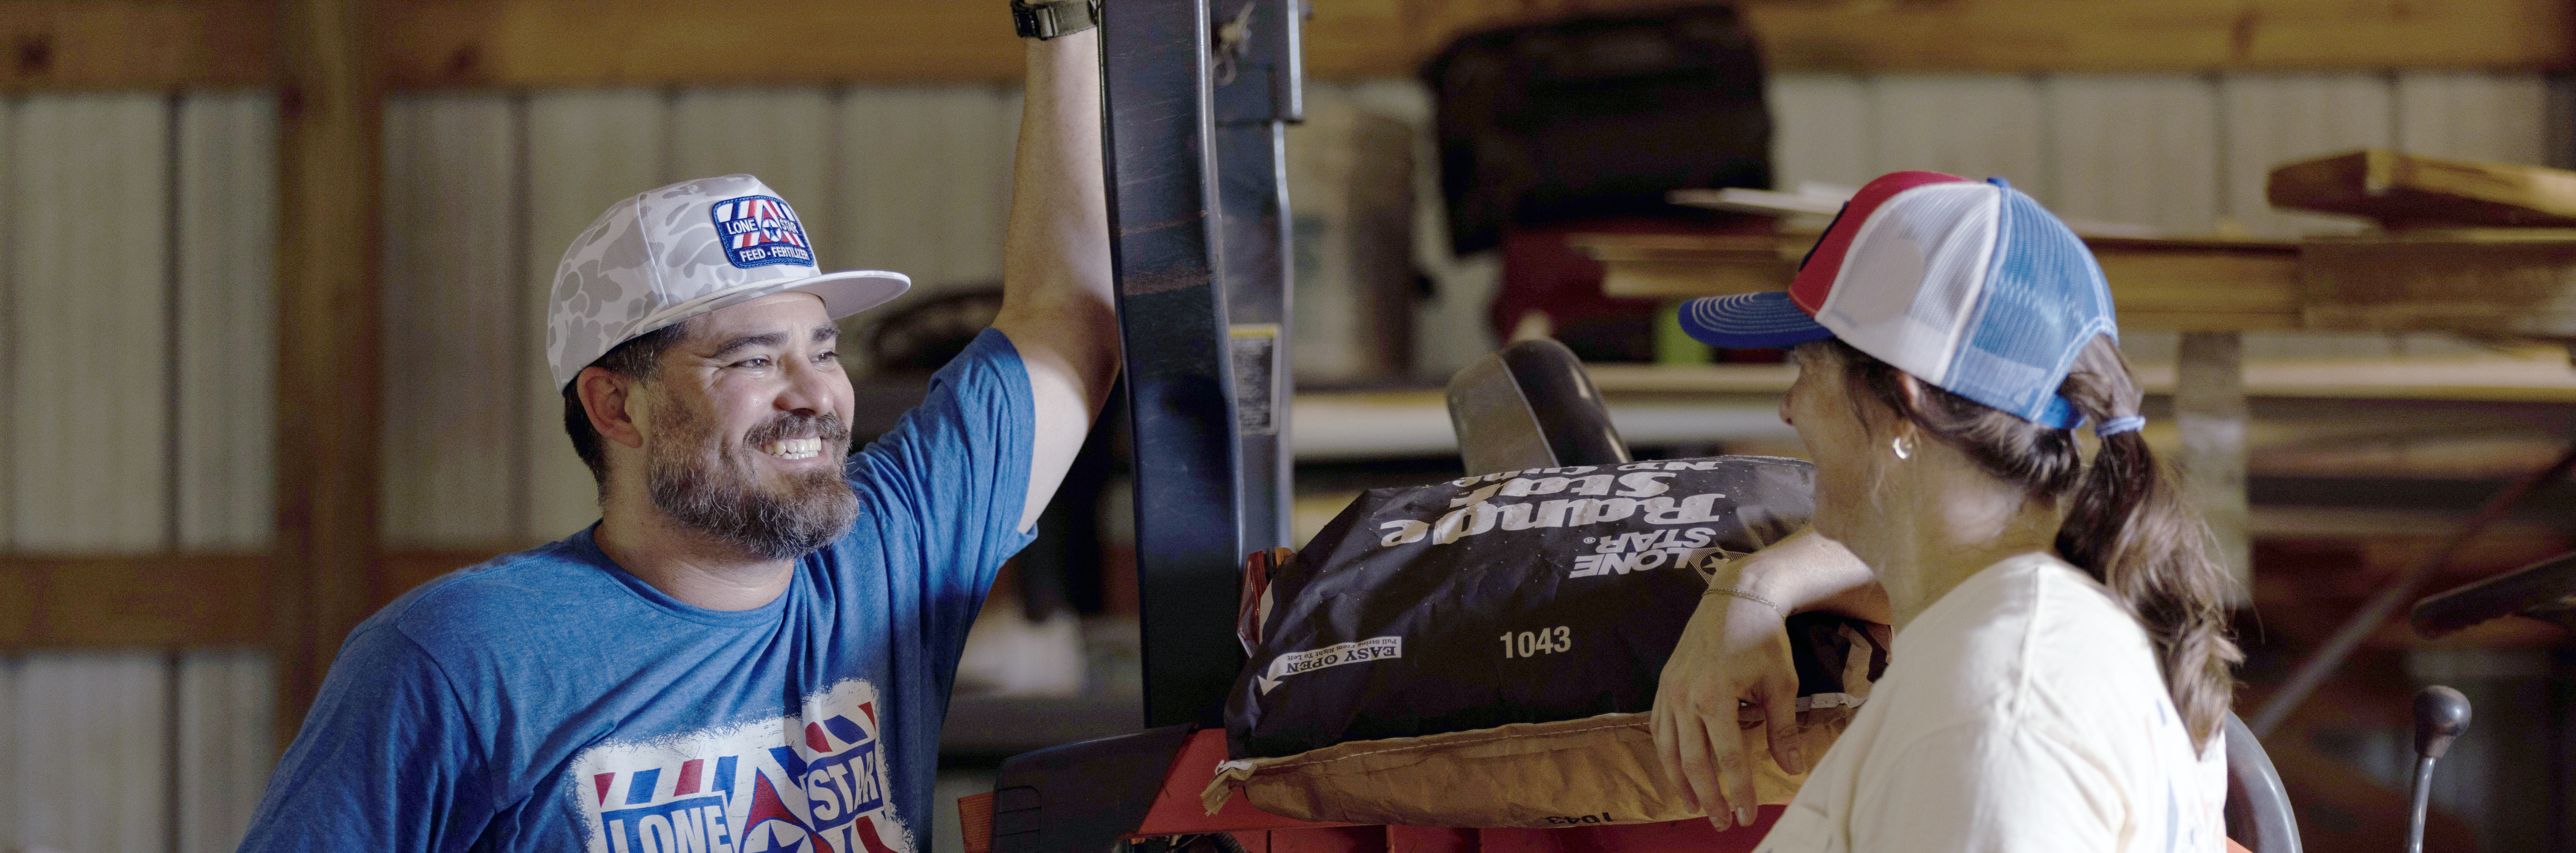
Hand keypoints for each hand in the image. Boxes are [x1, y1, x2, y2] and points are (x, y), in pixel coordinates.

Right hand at [1651, 557, 1804, 831]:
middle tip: (1720, 822)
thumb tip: (1791, 768)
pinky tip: (1675, 768)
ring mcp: (1670, 690)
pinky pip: (1658, 727)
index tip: (1746, 816)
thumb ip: (1782, 729)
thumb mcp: (1780, 683)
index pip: (1729, 758)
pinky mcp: (1664, 683)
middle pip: (1694, 761)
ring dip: (1681, 782)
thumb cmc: (1762, 638)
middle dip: (1708, 797)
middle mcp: (1686, 696)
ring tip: (1693, 806)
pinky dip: (1665, 753)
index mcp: (1716, 696)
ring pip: (1669, 748)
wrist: (1736, 596)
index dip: (1739, 791)